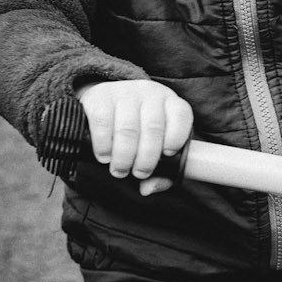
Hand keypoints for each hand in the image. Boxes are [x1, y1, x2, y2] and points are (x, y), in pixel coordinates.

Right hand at [77, 80, 192, 193]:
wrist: (102, 102)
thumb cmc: (135, 128)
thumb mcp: (152, 144)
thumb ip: (159, 171)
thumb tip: (149, 189)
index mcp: (170, 102)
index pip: (181, 115)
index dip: (176, 138)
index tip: (166, 155)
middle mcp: (149, 93)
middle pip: (153, 129)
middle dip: (146, 158)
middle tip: (138, 173)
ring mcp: (124, 93)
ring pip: (128, 129)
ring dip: (124, 157)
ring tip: (120, 170)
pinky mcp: (100, 97)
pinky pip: (103, 124)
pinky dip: (104, 146)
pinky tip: (105, 156)